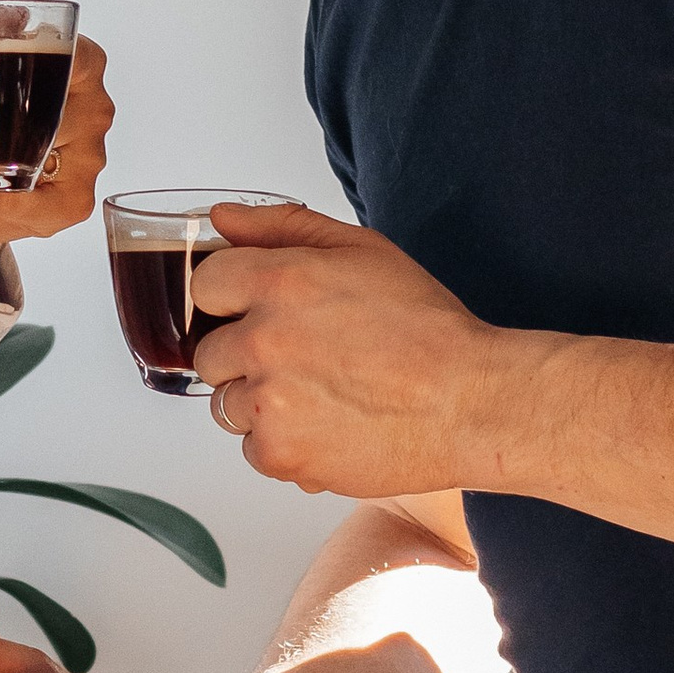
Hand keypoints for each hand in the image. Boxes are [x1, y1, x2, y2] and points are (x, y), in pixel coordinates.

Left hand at [192, 201, 507, 500]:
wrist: (470, 403)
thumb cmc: (426, 328)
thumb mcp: (362, 251)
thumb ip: (282, 227)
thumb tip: (221, 219)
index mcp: (279, 282)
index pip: (203, 287)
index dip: (232, 302)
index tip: (259, 316)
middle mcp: (264, 340)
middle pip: (209, 353)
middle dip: (247, 357)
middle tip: (304, 362)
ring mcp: (268, 401)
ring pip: (227, 406)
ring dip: (262, 404)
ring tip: (321, 397)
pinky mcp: (281, 453)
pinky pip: (253, 449)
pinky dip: (284, 445)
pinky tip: (329, 427)